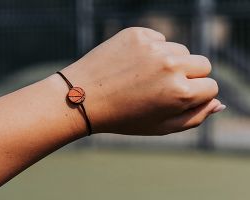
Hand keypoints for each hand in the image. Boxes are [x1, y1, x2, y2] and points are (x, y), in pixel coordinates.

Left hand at [61, 27, 222, 134]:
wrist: (82, 98)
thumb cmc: (122, 117)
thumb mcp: (160, 127)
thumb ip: (194, 117)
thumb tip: (218, 103)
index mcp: (179, 92)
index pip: (211, 87)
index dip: (196, 95)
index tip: (179, 98)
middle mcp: (170, 65)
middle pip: (203, 64)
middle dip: (190, 76)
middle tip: (165, 86)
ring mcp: (153, 47)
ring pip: (181, 50)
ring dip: (171, 62)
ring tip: (145, 76)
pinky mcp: (137, 34)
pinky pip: (159, 39)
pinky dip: (153, 50)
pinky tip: (134, 64)